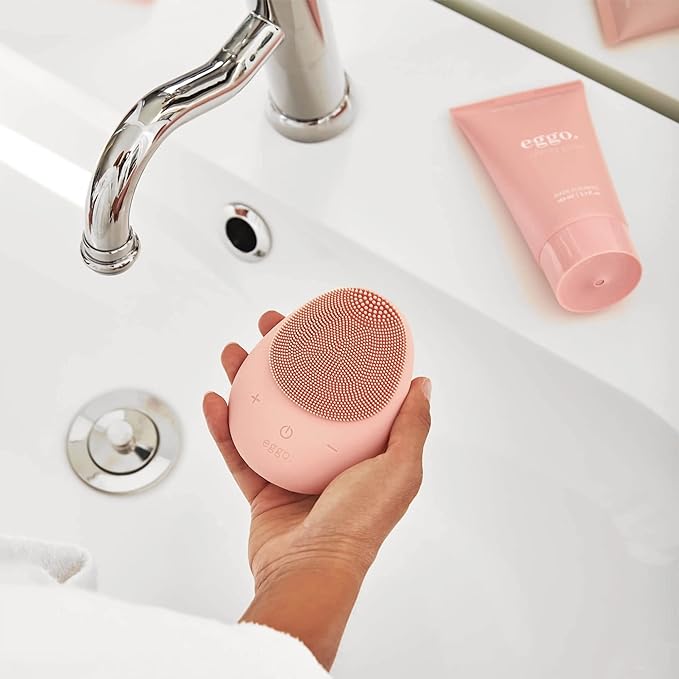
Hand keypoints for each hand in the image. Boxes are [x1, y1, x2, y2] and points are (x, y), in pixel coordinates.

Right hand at [203, 310, 431, 668]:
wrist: (312, 571)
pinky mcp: (264, 489)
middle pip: (300, 395)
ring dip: (247, 381)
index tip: (318, 327)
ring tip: (235, 353)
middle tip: (270, 328)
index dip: (331, 354)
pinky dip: (224, 426)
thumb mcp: (401, 467)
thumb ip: (413, 426)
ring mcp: (294, 471)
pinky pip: (239, 451)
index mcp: (361, 450)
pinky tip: (215, 399)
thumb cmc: (360, 525)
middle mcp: (328, 457)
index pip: (346, 390)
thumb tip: (423, 385)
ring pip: (265, 416)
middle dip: (283, 357)